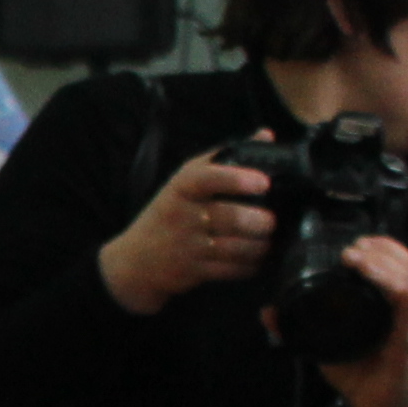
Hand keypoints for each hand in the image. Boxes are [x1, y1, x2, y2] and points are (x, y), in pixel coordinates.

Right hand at [97, 149, 277, 313]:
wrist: (136, 260)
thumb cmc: (169, 212)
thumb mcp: (187, 179)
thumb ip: (226, 157)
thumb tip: (266, 135)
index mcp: (183, 187)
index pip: (209, 178)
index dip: (238, 180)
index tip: (263, 182)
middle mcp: (184, 215)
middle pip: (232, 218)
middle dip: (261, 221)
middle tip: (271, 221)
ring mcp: (188, 246)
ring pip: (237, 247)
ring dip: (260, 246)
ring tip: (267, 240)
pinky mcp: (194, 271)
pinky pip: (232, 269)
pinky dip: (250, 265)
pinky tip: (254, 258)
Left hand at [295, 234, 407, 406]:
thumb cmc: (359, 377)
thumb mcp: (322, 346)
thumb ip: (297, 328)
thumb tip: (268, 311)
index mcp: (384, 305)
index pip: (393, 263)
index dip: (378, 247)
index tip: (354, 243)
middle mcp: (400, 309)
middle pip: (403, 263)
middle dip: (380, 248)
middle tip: (354, 247)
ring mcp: (407, 322)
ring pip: (406, 279)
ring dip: (382, 263)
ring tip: (357, 258)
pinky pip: (407, 306)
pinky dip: (393, 287)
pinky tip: (377, 280)